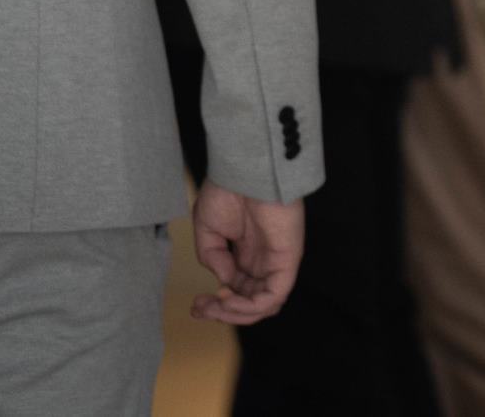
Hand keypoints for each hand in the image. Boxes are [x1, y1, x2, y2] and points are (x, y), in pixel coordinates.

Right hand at [190, 182, 304, 324]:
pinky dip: (251, 307)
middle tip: (200, 309)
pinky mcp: (289, 259)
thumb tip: (225, 282)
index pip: (238, 291)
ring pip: (264, 306)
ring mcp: (277, 261)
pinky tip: (228, 298)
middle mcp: (263, 260)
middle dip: (223, 313)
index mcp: (246, 254)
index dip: (216, 305)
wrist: (244, 169)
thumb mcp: (208, 230)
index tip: (195, 305)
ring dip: (236, 314)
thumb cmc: (228, 190)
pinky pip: (274, 296)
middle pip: (250, 303)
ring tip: (215, 305)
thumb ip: (212, 258)